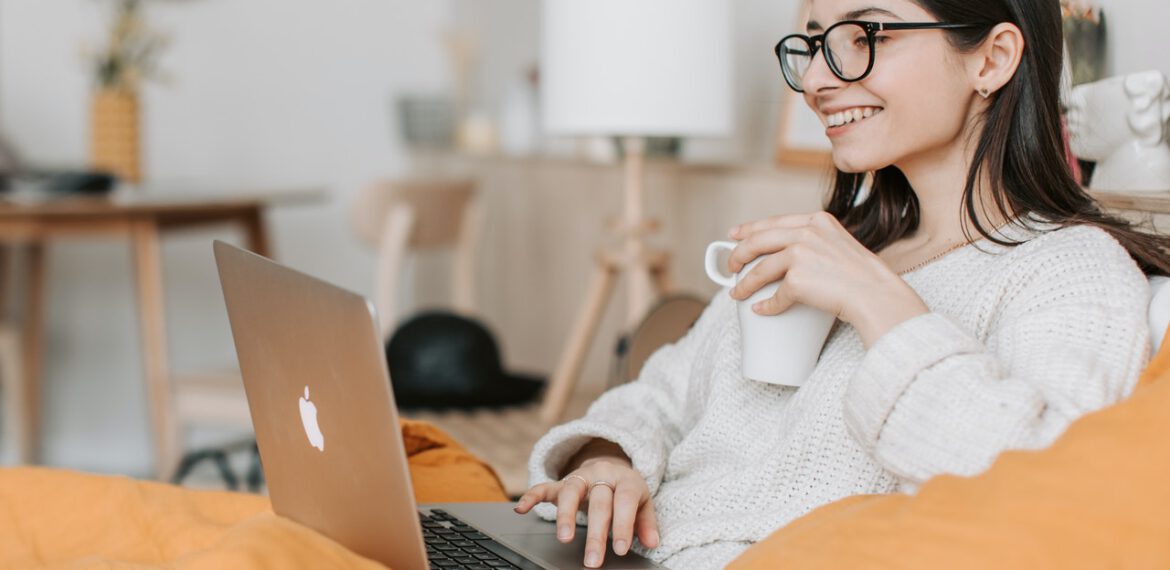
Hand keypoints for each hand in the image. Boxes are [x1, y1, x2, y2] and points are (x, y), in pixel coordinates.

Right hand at [514, 458, 659, 568]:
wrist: (610, 465)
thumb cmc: (626, 490)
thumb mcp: (643, 502)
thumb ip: (646, 522)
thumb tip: (653, 542)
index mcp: (625, 480)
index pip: (624, 501)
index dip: (623, 525)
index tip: (620, 549)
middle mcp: (601, 475)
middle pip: (598, 502)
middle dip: (596, 533)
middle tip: (593, 560)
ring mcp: (580, 477)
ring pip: (571, 491)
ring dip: (566, 515)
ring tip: (565, 539)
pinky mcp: (561, 482)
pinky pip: (544, 486)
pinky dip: (531, 496)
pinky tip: (521, 509)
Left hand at [727, 211, 928, 346]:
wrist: (877, 295)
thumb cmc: (864, 277)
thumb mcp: (840, 245)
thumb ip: (817, 242)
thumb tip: (788, 255)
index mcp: (817, 221)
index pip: (774, 221)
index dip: (749, 228)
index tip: (734, 235)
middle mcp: (807, 232)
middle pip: (758, 240)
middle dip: (738, 254)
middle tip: (730, 266)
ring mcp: (801, 254)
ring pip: (760, 269)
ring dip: (744, 283)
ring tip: (737, 293)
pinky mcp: (798, 279)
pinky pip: (775, 295)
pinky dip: (766, 305)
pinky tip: (761, 310)